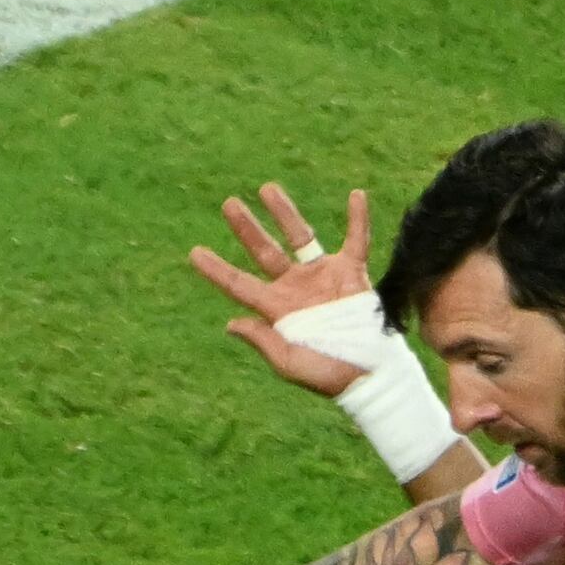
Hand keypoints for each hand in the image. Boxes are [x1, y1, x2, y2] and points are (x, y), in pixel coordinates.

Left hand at [185, 184, 384, 395]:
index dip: (217, 269)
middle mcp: (296, 287)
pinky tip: (356, 196)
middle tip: (229, 204)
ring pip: (300, 236)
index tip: (194, 252)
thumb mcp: (289, 363)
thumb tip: (230, 323)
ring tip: (267, 188)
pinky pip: (356, 240)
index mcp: (277, 309)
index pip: (240, 284)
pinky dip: (358, 219)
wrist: (369, 374)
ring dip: (284, 212)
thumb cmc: (328, 375)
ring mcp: (323, 277)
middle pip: (265, 251)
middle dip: (246, 228)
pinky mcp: (352, 273)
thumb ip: (263, 340)